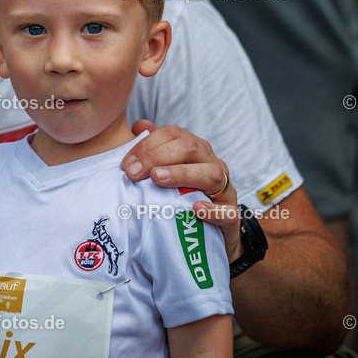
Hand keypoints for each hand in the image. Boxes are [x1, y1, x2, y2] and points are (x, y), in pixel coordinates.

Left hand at [124, 120, 241, 260]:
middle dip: (158, 157)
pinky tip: (196, 208)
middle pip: (190, 148)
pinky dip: (212, 210)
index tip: (126, 162)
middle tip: (133, 172)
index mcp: (196, 150)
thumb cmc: (184, 196)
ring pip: (211, 174)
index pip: (174, 134)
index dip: (148, 144)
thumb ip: (153, 148)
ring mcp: (224, 189)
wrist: (210, 231)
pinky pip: (226, 211)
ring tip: (157, 179)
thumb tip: (139, 125)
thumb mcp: (168, 170)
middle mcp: (211, 164)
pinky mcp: (230, 215)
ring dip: (182, 174)